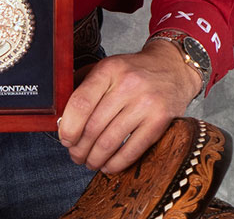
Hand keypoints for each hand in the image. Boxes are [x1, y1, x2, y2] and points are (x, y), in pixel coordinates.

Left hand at [57, 39, 199, 172]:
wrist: (173, 68)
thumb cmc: (133, 72)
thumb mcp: (107, 67)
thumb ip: (82, 86)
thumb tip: (60, 118)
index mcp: (109, 69)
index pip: (80, 103)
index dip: (68, 127)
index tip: (64, 138)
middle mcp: (128, 85)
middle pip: (93, 127)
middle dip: (79, 148)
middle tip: (75, 155)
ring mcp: (146, 104)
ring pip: (110, 142)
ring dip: (95, 159)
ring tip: (89, 162)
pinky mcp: (160, 121)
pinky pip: (132, 150)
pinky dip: (116, 163)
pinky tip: (108, 165)